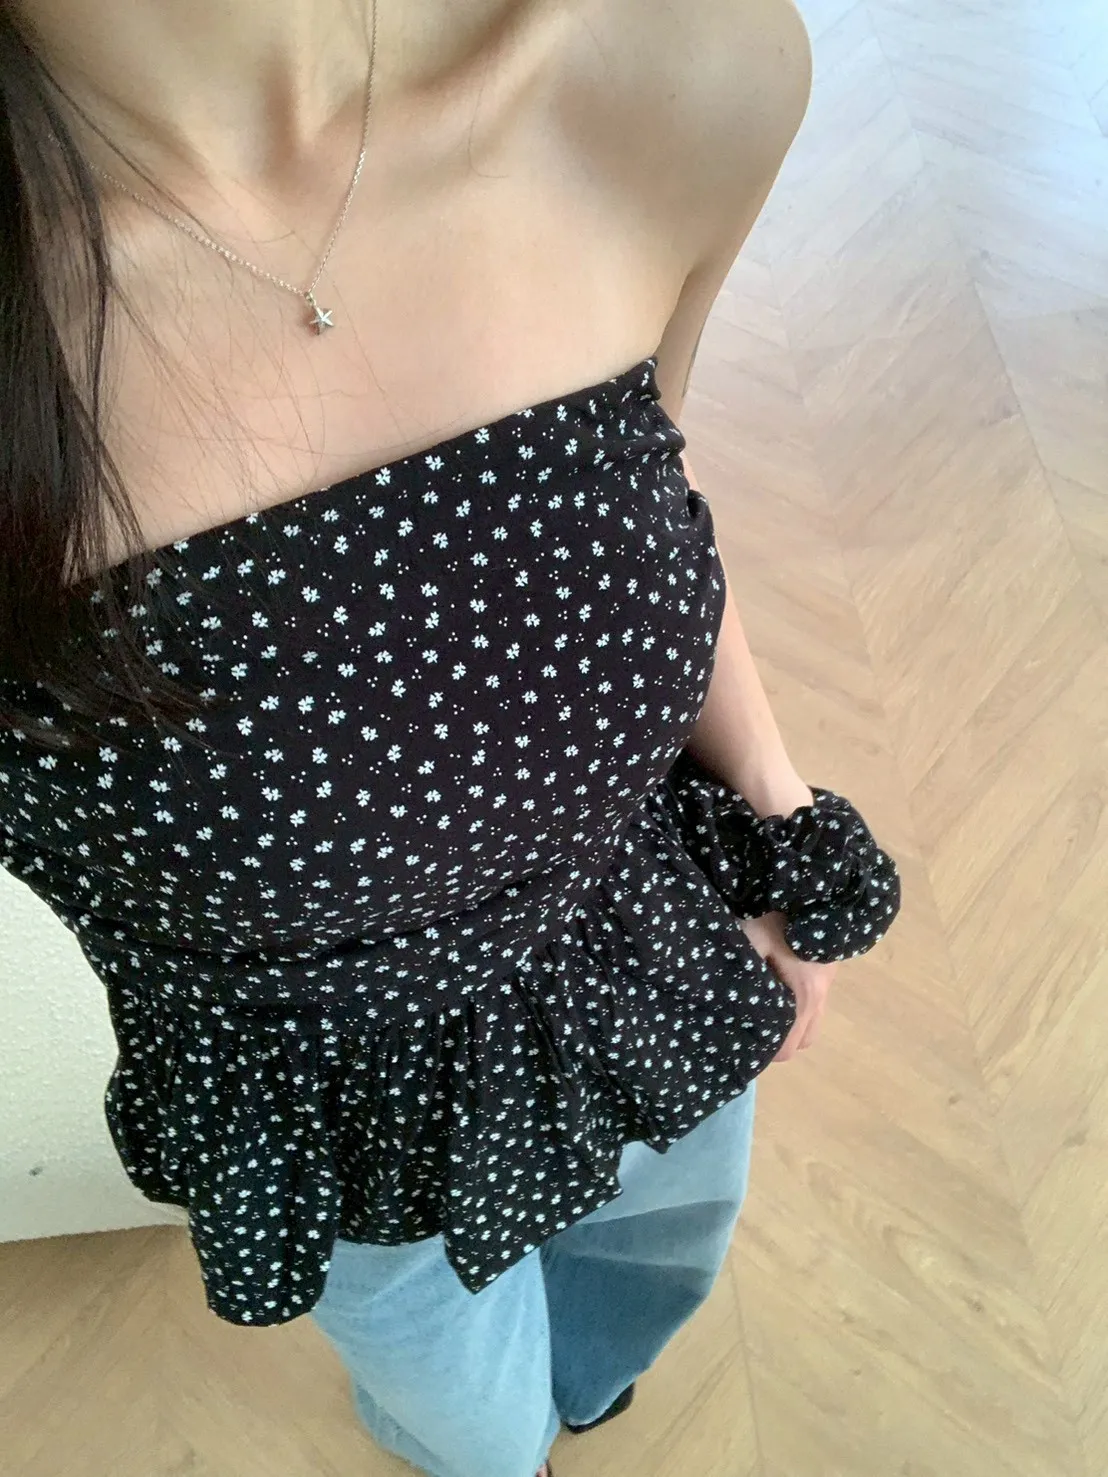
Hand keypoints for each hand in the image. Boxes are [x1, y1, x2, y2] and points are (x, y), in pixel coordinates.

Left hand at [740, 910, 836, 1062]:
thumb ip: (743, 978)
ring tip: (762, 1004)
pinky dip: (798, 1004)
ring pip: (812, 1021)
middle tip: (749, 1022)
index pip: (787, 1048)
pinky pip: (815, 1002)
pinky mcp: (828, 967)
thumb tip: (728, 1012)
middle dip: (779, 1040)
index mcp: (803, 996)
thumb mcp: (748, 942)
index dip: (763, 1051)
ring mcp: (829, 981)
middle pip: (803, 1041)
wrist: (809, 881)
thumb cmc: (774, 913)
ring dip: (791, 1022)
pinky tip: (777, 983)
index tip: (739, 1040)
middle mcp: (821, 995)